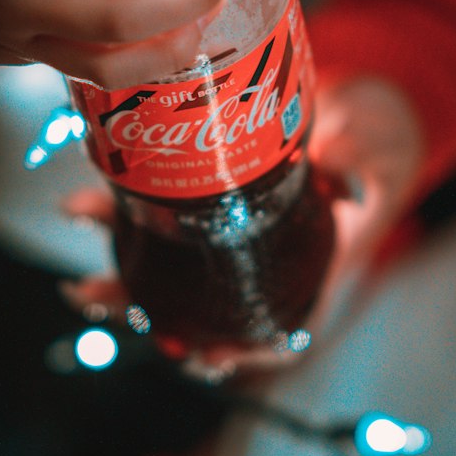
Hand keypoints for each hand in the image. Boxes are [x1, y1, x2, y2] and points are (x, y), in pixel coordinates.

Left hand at [59, 76, 424, 375]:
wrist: (359, 101)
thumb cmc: (378, 139)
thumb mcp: (377, 154)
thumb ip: (361, 171)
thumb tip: (350, 188)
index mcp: (311, 272)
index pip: (277, 333)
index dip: (241, 351)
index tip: (206, 354)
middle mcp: (261, 268)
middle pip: (201, 313)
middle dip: (147, 316)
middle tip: (102, 302)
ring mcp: (228, 241)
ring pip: (167, 278)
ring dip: (117, 282)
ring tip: (76, 281)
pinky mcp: (203, 205)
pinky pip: (155, 225)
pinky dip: (115, 222)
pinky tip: (81, 206)